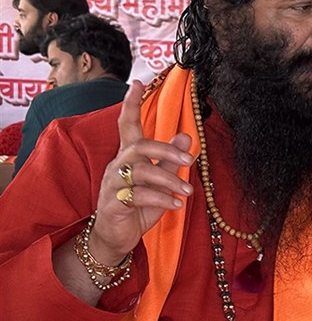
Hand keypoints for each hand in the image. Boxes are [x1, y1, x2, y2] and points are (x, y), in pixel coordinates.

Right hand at [89, 81, 193, 263]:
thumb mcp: (160, 182)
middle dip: (166, 149)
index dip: (130, 104)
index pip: (126, 125)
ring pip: (141, 172)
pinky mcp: (113, 203)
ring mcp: (113, 184)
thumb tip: (187, 134)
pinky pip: (138, 196)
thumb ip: (171, 160)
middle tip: (189, 159)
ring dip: (169, 179)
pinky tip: (176, 205)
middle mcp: (118, 166)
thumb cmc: (138, 206)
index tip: (137, 84)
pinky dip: (160, 199)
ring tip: (187, 192)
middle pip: (139, 146)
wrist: (116, 237)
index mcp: (128, 157)